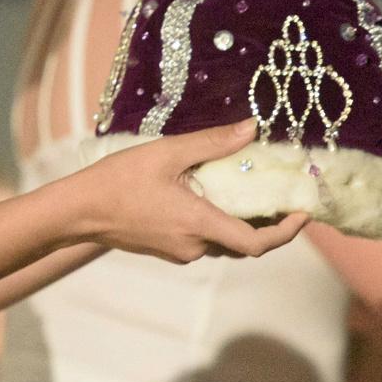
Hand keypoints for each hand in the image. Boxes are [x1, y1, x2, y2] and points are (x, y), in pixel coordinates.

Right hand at [70, 120, 311, 262]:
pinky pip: (203, 239)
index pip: (256, 244)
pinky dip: (216, 221)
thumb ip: (212, 143)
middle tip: (279, 194)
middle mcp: (194, 247)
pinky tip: (210, 195)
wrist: (78, 211)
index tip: (303, 214)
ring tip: (247, 188)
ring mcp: (180, 252)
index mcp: (199, 225)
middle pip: (243, 243)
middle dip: (265, 222)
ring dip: (239, 221)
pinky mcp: (167, 250)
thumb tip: (252, 128)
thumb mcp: (166, 153)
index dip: (286, 233)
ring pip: (223, 241)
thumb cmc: (118, 180)